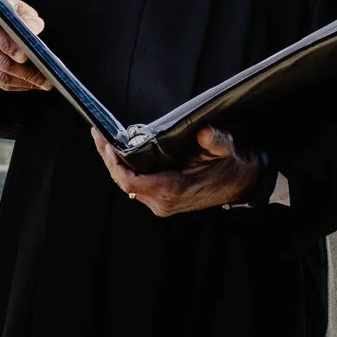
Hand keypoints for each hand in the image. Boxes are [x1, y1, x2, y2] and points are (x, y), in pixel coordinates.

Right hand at [0, 0, 52, 92]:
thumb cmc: (4, 14)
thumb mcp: (14, 7)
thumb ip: (26, 16)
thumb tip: (34, 30)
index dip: (9, 45)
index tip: (26, 55)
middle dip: (24, 70)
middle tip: (45, 77)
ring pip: (0, 75)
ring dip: (25, 81)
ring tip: (45, 83)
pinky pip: (0, 82)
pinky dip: (19, 85)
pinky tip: (34, 84)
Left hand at [95, 126, 263, 216]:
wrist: (239, 184)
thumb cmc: (230, 166)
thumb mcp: (225, 149)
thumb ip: (214, 141)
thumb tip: (204, 132)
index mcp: (173, 190)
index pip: (131, 182)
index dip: (115, 164)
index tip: (107, 145)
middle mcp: (162, 202)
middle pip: (123, 182)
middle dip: (108, 159)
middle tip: (96, 135)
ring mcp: (160, 204)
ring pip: (127, 185)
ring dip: (114, 164)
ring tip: (101, 139)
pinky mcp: (160, 201)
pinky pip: (135, 186)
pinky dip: (124, 169)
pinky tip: (117, 152)